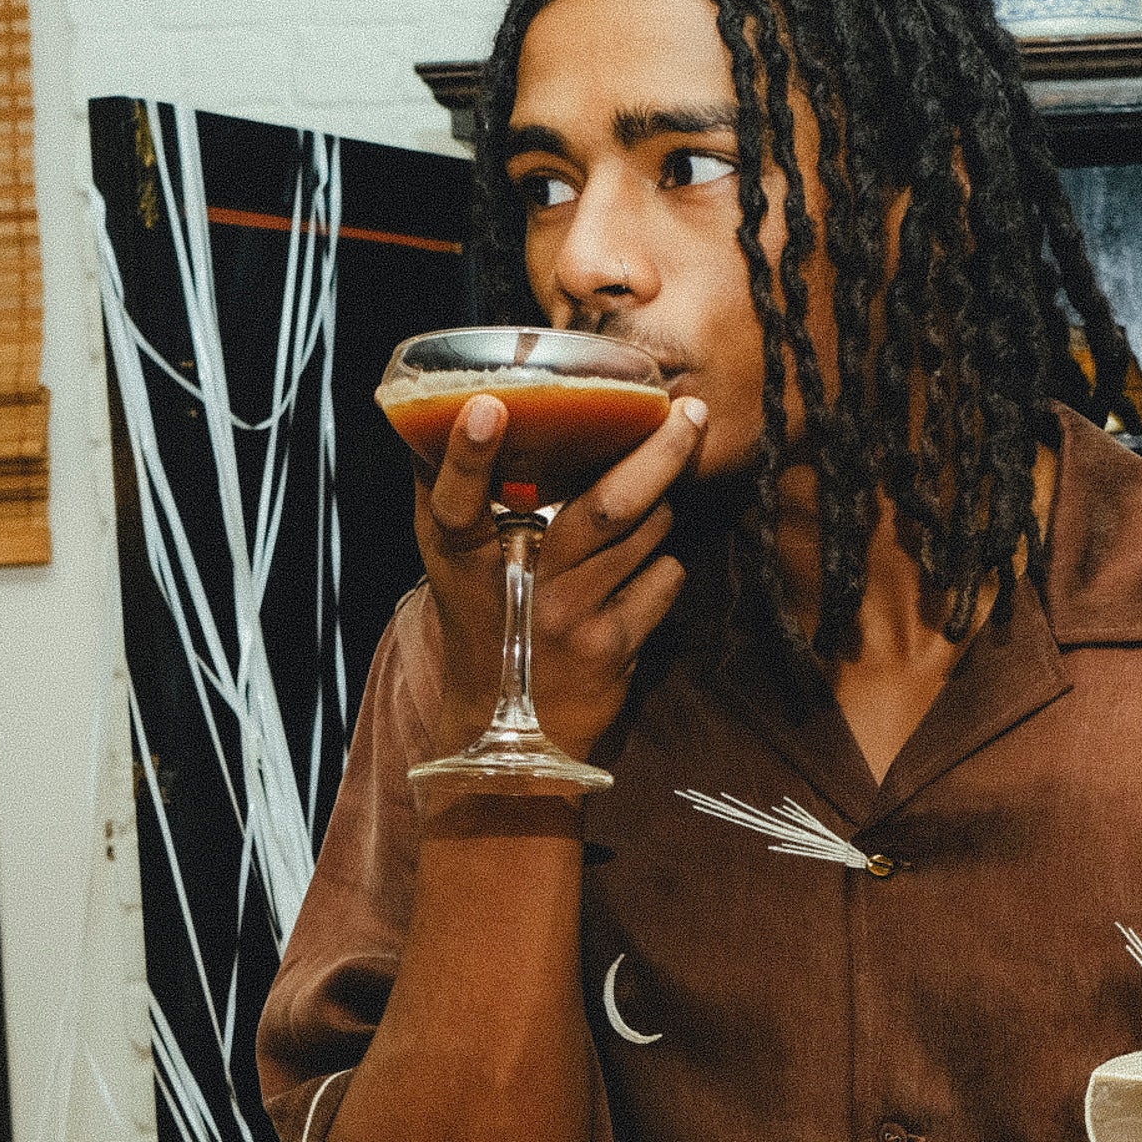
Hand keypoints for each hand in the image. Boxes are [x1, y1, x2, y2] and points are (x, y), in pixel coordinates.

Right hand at [415, 389, 707, 762]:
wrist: (513, 735)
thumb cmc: (484, 628)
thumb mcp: (451, 567)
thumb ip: (448, 493)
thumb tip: (450, 406)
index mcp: (465, 557)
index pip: (457, 500)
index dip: (468, 455)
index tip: (488, 406)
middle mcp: (523, 586)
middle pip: (604, 506)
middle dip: (658, 452)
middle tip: (692, 413)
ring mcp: (573, 619)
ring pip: (646, 534)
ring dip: (660, 507)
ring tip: (649, 499)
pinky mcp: (613, 648)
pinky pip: (664, 579)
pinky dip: (665, 563)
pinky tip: (644, 569)